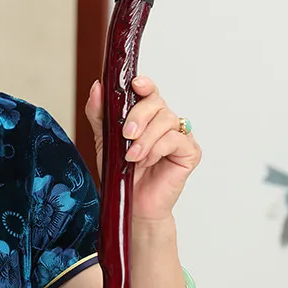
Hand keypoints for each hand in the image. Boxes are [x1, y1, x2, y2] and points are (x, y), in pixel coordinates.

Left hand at [85, 76, 201, 221]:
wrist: (131, 203)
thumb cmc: (121, 172)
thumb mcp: (104, 140)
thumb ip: (100, 114)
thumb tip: (97, 87)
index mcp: (146, 115)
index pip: (148, 91)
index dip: (144, 84)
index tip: (135, 85)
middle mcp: (164, 122)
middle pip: (157, 102)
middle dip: (139, 116)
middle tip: (126, 134)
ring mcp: (179, 136)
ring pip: (167, 120)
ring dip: (146, 138)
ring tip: (132, 156)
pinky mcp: (190, 152)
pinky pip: (176, 140)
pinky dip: (157, 149)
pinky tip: (147, 161)